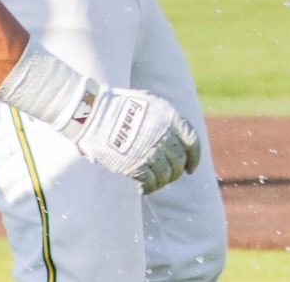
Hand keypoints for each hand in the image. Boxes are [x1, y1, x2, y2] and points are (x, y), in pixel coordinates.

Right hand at [65, 84, 200, 193]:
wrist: (95, 113)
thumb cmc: (119, 105)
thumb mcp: (148, 101)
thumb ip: (164, 117)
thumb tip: (174, 134)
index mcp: (169, 116)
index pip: (192, 141)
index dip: (194, 157)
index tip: (190, 167)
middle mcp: (163, 134)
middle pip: (179, 161)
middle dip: (176, 172)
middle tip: (169, 176)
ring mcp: (150, 150)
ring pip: (166, 174)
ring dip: (162, 182)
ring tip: (155, 182)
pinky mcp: (135, 164)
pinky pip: (150, 182)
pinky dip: (148, 188)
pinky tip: (143, 188)